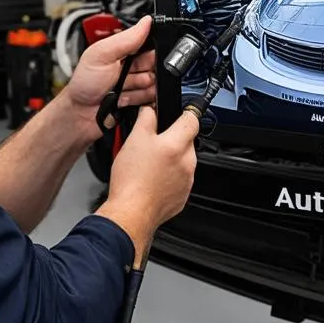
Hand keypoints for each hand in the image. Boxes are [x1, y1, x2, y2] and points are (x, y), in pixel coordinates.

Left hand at [64, 15, 156, 135]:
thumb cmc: (84, 84)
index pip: (148, 44)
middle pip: (155, 64)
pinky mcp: (138, 101)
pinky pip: (153, 99)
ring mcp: (134, 84)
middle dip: (149, 71)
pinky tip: (131, 100)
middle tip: (133, 75)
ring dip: (145, 88)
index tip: (149, 56)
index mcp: (122, 50)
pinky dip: (146, 101)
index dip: (152, 50)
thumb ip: (124, 39)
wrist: (80, 115)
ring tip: (127, 89)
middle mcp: (130, 66)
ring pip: (155, 83)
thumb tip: (146, 22)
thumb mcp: (101, 55)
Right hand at [97, 106, 199, 268]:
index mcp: (177, 145)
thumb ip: (146, 119)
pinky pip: (179, 180)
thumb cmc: (132, 180)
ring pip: (182, 162)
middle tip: (152, 145)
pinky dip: (168, 178)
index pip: (192, 119)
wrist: (131, 212)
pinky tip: (151, 180)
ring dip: (170, 160)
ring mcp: (187, 181)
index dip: (186, 113)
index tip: (182, 113)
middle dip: (172, 140)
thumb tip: (150, 110)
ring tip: (148, 166)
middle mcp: (187, 163)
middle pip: (186, 142)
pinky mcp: (182, 196)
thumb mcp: (134, 139)